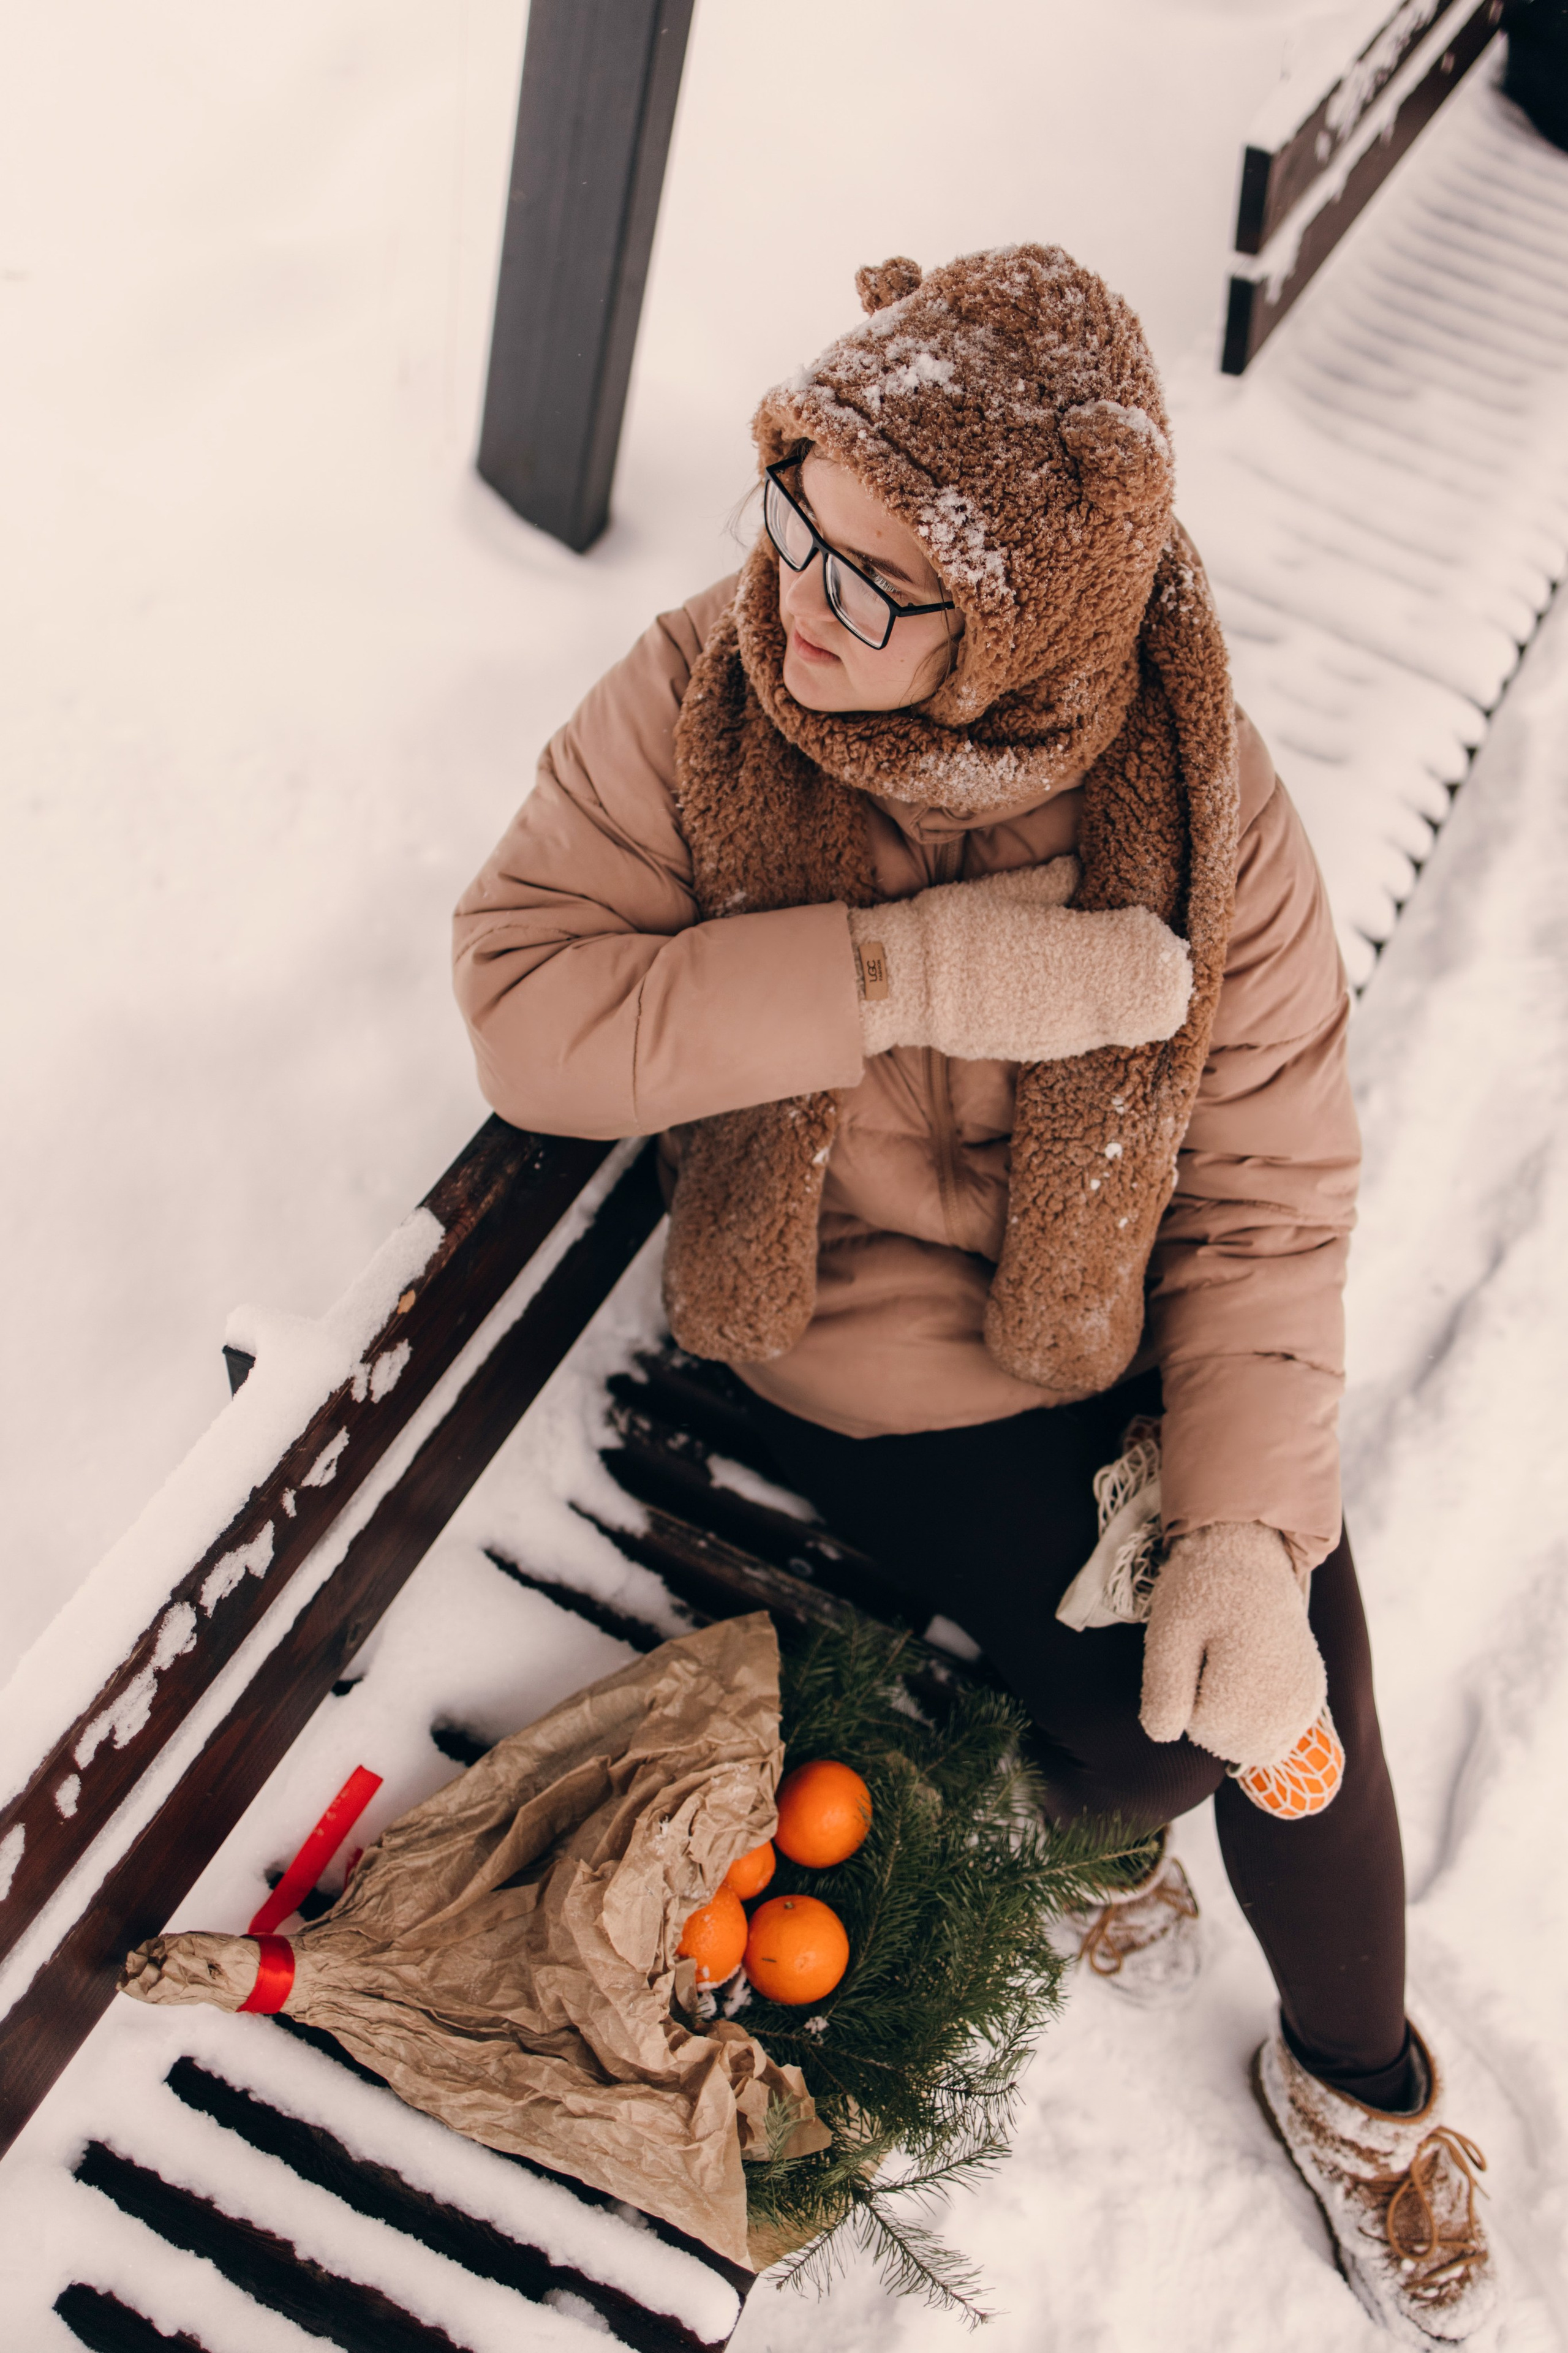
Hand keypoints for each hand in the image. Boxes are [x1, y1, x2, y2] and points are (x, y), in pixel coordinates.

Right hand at [848, 859, 1191, 1063]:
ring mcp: (1055, 1031)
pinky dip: (1098, 1023)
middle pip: (1137, 999)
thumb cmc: (951, 926)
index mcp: (1068, 948)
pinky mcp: (1035, 1049)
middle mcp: (1071, 999)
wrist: (902, 982)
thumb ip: (1053, 883)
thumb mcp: (1008, 890)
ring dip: (1131, 1008)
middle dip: (1152, 982)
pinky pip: (1084, 1038)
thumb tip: (1081, 869)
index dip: (1159, 948)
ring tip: (1143, 992)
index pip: (1137, 952)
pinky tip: (1099, 1012)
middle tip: (1166, 965)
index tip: (1164, 934)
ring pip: (1115, 1024)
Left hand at [1139, 1522, 1325, 1767]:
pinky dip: (1256, 1714)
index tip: (1193, 1651)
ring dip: (1233, 1717)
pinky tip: (1249, 1674)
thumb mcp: (1168, 1632)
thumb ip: (1164, 1688)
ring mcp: (1305, 1703)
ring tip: (1230, 1663)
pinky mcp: (1311, 1695)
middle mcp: (1288, 1706)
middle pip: (1229, 1744)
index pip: (1200, 1731)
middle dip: (1208, 1712)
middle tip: (1209, 1657)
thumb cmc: (1203, 1587)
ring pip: (1254, 1744)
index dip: (1184, 1697)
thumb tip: (1164, 1736)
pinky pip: (1276, 1732)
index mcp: (1249, 1690)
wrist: (1252, 1550)